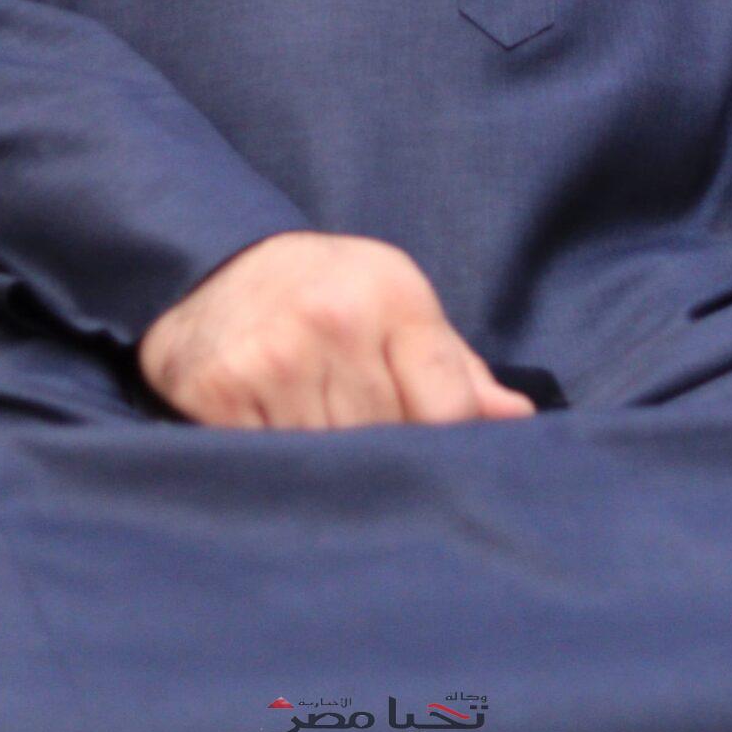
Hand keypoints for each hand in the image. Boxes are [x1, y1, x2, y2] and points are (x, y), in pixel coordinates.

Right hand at [137, 231, 536, 430]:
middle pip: (386, 445)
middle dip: (379, 459)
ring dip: (324, 469)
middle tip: (356, 443)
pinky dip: (270, 465)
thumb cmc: (324, 291)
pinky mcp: (221, 385)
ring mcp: (275, 352)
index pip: (448, 410)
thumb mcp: (396, 304)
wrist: (212, 263)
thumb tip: (520, 420)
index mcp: (394, 295)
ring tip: (308, 435)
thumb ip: (456, 367)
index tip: (427, 460)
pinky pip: (267, 463)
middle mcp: (336, 317)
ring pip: (329, 462)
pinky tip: (265, 432)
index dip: (442, 448)